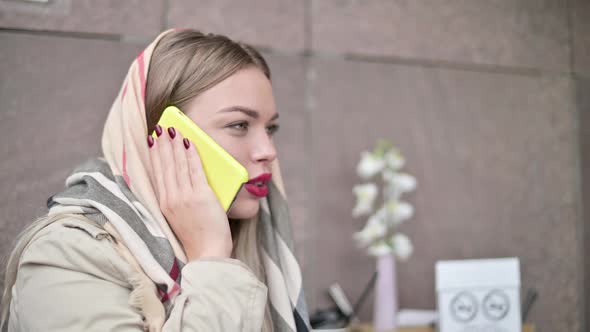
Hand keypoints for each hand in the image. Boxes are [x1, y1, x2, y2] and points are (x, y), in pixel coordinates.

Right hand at [147, 125, 232, 260]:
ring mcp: (184, 197)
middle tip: (161, 128)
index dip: (155, 155)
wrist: (207, 253)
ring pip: (178, 164)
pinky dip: (191, 154)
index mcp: (163, 205)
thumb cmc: (198, 238)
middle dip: (162, 144)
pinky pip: (195, 169)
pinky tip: (189, 142)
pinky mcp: (200, 196)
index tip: (152, 140)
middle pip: (165, 165)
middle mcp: (170, 199)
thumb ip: (178, 201)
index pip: (157, 173)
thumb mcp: (180, 219)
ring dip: (175, 144)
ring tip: (173, 130)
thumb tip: (182, 182)